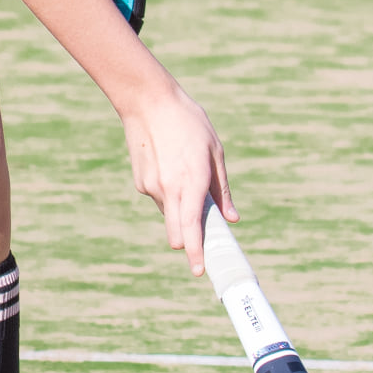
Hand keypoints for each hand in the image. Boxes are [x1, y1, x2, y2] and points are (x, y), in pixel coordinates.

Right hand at [119, 78, 236, 272]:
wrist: (148, 101)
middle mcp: (168, 189)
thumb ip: (222, 190)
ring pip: (170, 213)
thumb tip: (232, 218)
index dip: (196, 252)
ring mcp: (151, 187)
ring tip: (187, 176)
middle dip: (189, 242)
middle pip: (177, 232)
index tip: (199, 270)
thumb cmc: (188, 123)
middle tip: (202, 245)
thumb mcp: (215, 152)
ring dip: (181, 210)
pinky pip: (160, 198)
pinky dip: (170, 194)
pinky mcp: (140, 182)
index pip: (192, 227)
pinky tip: (171, 167)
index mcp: (191, 181)